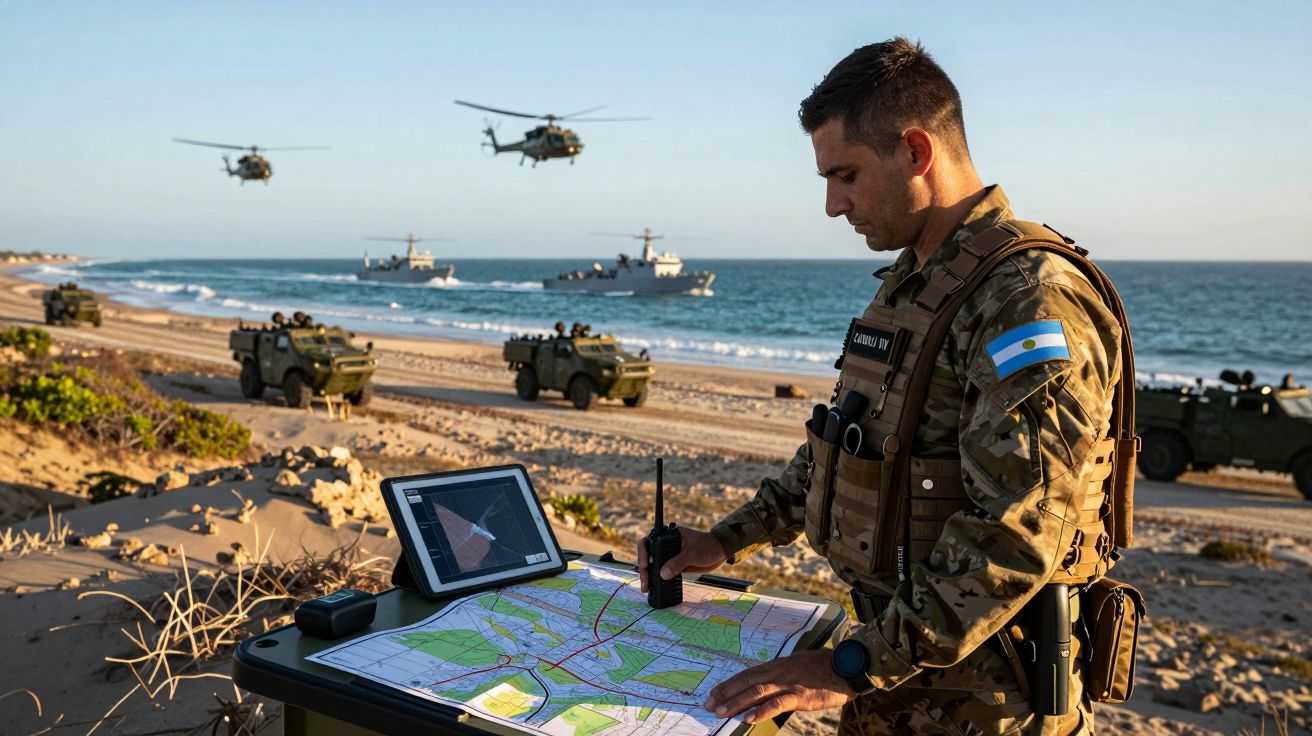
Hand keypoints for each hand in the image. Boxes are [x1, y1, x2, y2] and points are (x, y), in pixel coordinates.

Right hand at [636, 527, 726, 592]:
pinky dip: (659, 580)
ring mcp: (670, 556)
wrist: (721, 552)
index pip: (648, 541)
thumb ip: (678, 563)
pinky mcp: (675, 565)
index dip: (643, 553)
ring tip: (646, 588)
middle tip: (645, 582)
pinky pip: (663, 572)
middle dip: (644, 569)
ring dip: (649, 576)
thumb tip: (662, 574)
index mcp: (669, 535)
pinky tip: (656, 587)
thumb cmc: (708, 546)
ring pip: (654, 565)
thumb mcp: (693, 553)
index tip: (644, 565)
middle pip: (648, 556)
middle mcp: (667, 544)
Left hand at [703, 650, 854, 723]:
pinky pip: (777, 704)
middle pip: (746, 682)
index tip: (714, 693)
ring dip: (736, 702)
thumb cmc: (825, 667)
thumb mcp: (799, 665)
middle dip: (726, 694)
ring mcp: (788, 683)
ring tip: (721, 712)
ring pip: (756, 692)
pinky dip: (760, 711)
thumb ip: (783, 673)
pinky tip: (748, 718)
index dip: (729, 683)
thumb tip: (770, 684)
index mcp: (778, 664)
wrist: (846, 668)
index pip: (747, 673)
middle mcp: (779, 671)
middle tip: (709, 705)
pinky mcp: (799, 695)